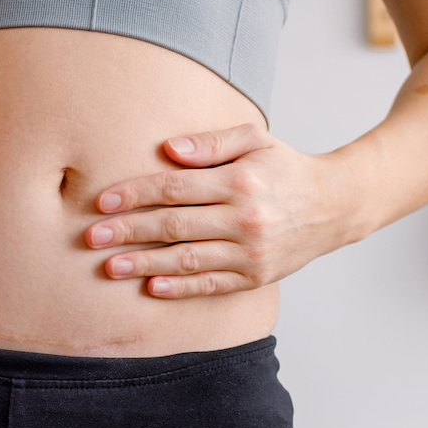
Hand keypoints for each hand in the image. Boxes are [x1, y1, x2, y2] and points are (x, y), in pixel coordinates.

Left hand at [85, 124, 360, 297]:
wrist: (336, 205)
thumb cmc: (286, 168)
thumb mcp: (255, 139)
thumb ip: (211, 143)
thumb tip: (167, 149)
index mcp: (240, 181)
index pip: (175, 188)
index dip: (135, 195)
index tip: (102, 201)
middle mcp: (245, 219)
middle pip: (174, 226)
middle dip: (128, 231)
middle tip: (92, 236)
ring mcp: (251, 252)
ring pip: (187, 260)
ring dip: (144, 264)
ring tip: (110, 266)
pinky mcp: (255, 277)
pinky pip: (210, 284)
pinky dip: (179, 288)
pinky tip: (150, 286)